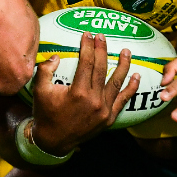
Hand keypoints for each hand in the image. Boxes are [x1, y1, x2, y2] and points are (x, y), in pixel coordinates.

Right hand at [31, 32, 140, 155]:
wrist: (53, 141)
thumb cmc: (45, 114)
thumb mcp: (39, 91)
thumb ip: (45, 70)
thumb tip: (56, 56)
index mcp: (78, 92)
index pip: (86, 63)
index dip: (87, 47)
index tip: (88, 35)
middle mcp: (94, 100)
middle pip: (101, 69)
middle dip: (102, 50)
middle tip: (102, 37)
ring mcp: (104, 110)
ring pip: (116, 83)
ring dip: (123, 65)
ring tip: (126, 51)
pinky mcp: (109, 118)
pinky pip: (123, 101)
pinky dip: (131, 89)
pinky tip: (137, 76)